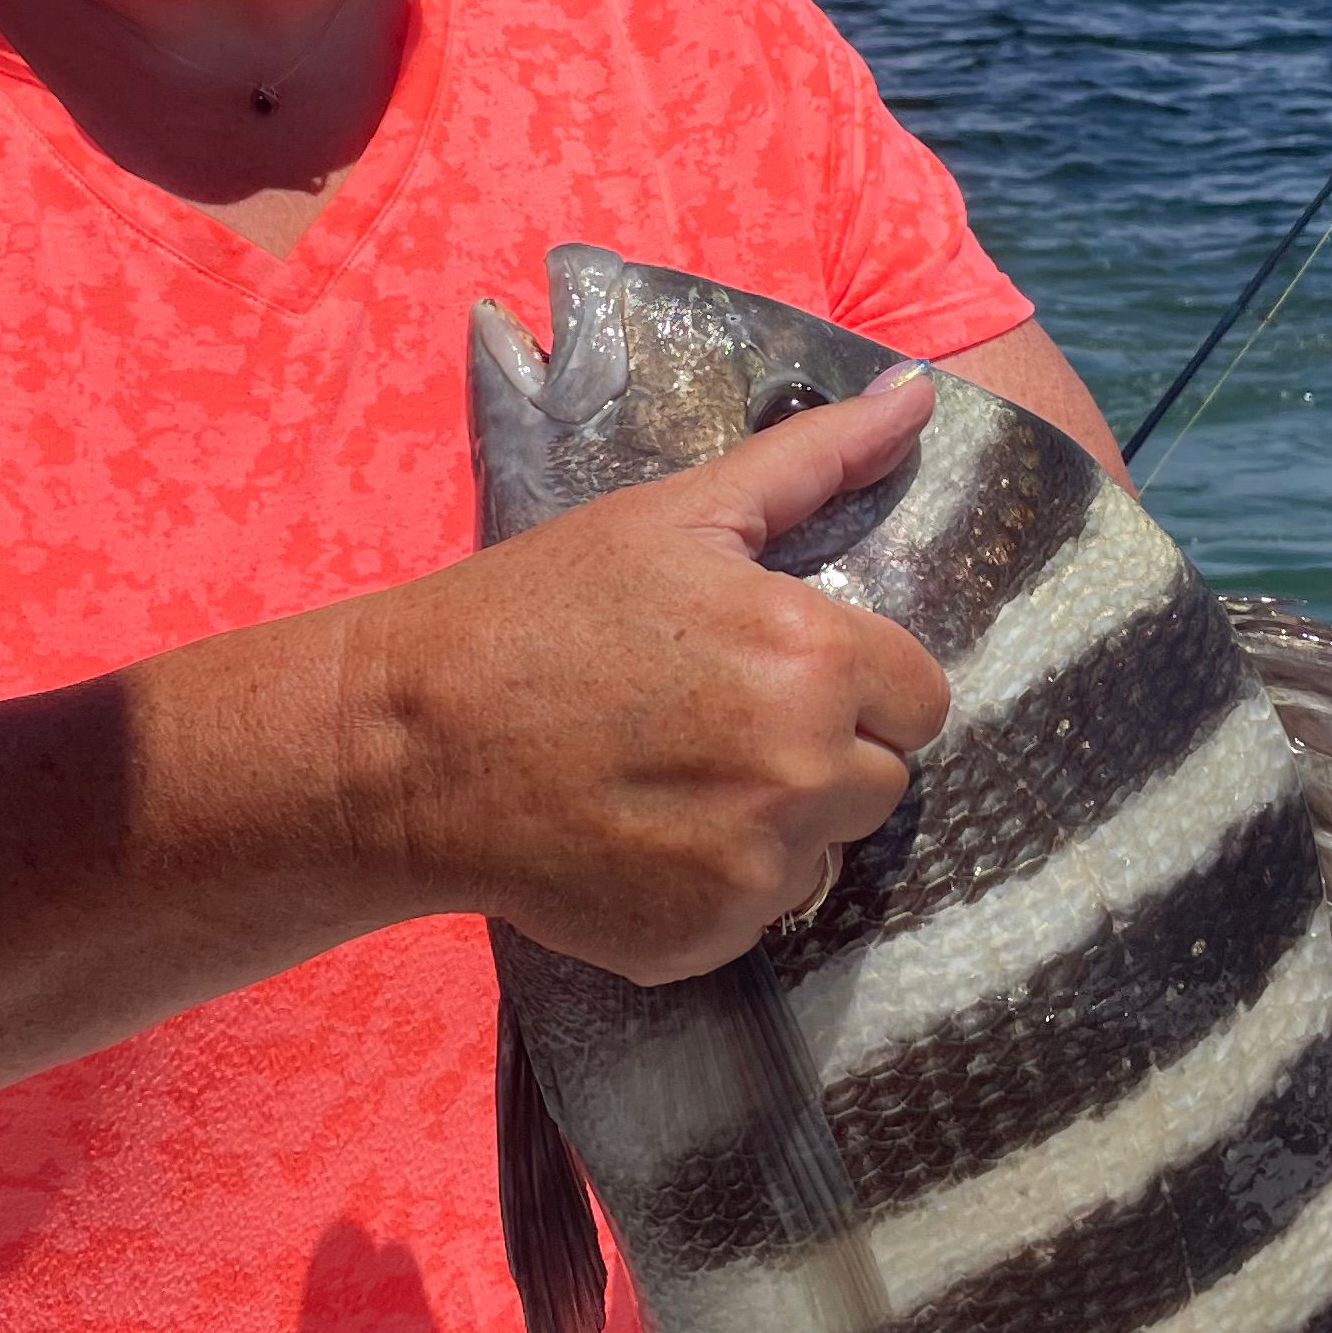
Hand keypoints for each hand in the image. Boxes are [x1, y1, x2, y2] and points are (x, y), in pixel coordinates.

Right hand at [349, 366, 950, 981]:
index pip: (921, 697)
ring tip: (673, 780)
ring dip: (775, 825)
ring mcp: (756, 868)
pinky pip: (759, 913)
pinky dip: (717, 885)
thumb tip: (917, 394)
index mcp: (813, 658)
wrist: (410, 741)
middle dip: (820, 753)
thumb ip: (814, 461)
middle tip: (713, 724)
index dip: (858, 682)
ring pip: (824, 850)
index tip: (780, 674)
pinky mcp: (708, 938)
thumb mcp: (676, 515)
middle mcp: (803, 771)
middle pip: (880, 779)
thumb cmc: (539, 612)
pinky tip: (643, 837)